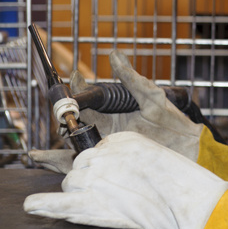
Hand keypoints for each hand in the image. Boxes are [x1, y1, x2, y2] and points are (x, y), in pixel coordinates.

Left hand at [24, 132, 227, 228]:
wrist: (183, 202)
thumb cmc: (176, 182)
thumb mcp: (154, 154)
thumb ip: (129, 154)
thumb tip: (113, 159)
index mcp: (121, 139)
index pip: (94, 149)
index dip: (96, 165)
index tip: (104, 174)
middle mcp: (104, 155)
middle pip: (78, 166)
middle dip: (86, 179)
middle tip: (110, 194)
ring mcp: (94, 178)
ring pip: (69, 183)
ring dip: (78, 193)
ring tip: (103, 204)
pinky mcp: (89, 203)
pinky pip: (59, 202)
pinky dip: (42, 205)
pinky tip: (31, 206)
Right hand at [29, 51, 201, 173]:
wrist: (188, 149)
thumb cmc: (172, 121)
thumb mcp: (151, 97)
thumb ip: (131, 78)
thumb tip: (113, 53)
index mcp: (112, 113)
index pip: (86, 101)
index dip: (75, 91)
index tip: (69, 83)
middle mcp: (105, 131)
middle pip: (74, 127)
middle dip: (59, 125)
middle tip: (51, 116)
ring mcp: (107, 149)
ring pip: (75, 150)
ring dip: (55, 154)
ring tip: (39, 155)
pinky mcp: (112, 165)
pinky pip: (88, 168)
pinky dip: (70, 171)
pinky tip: (59, 174)